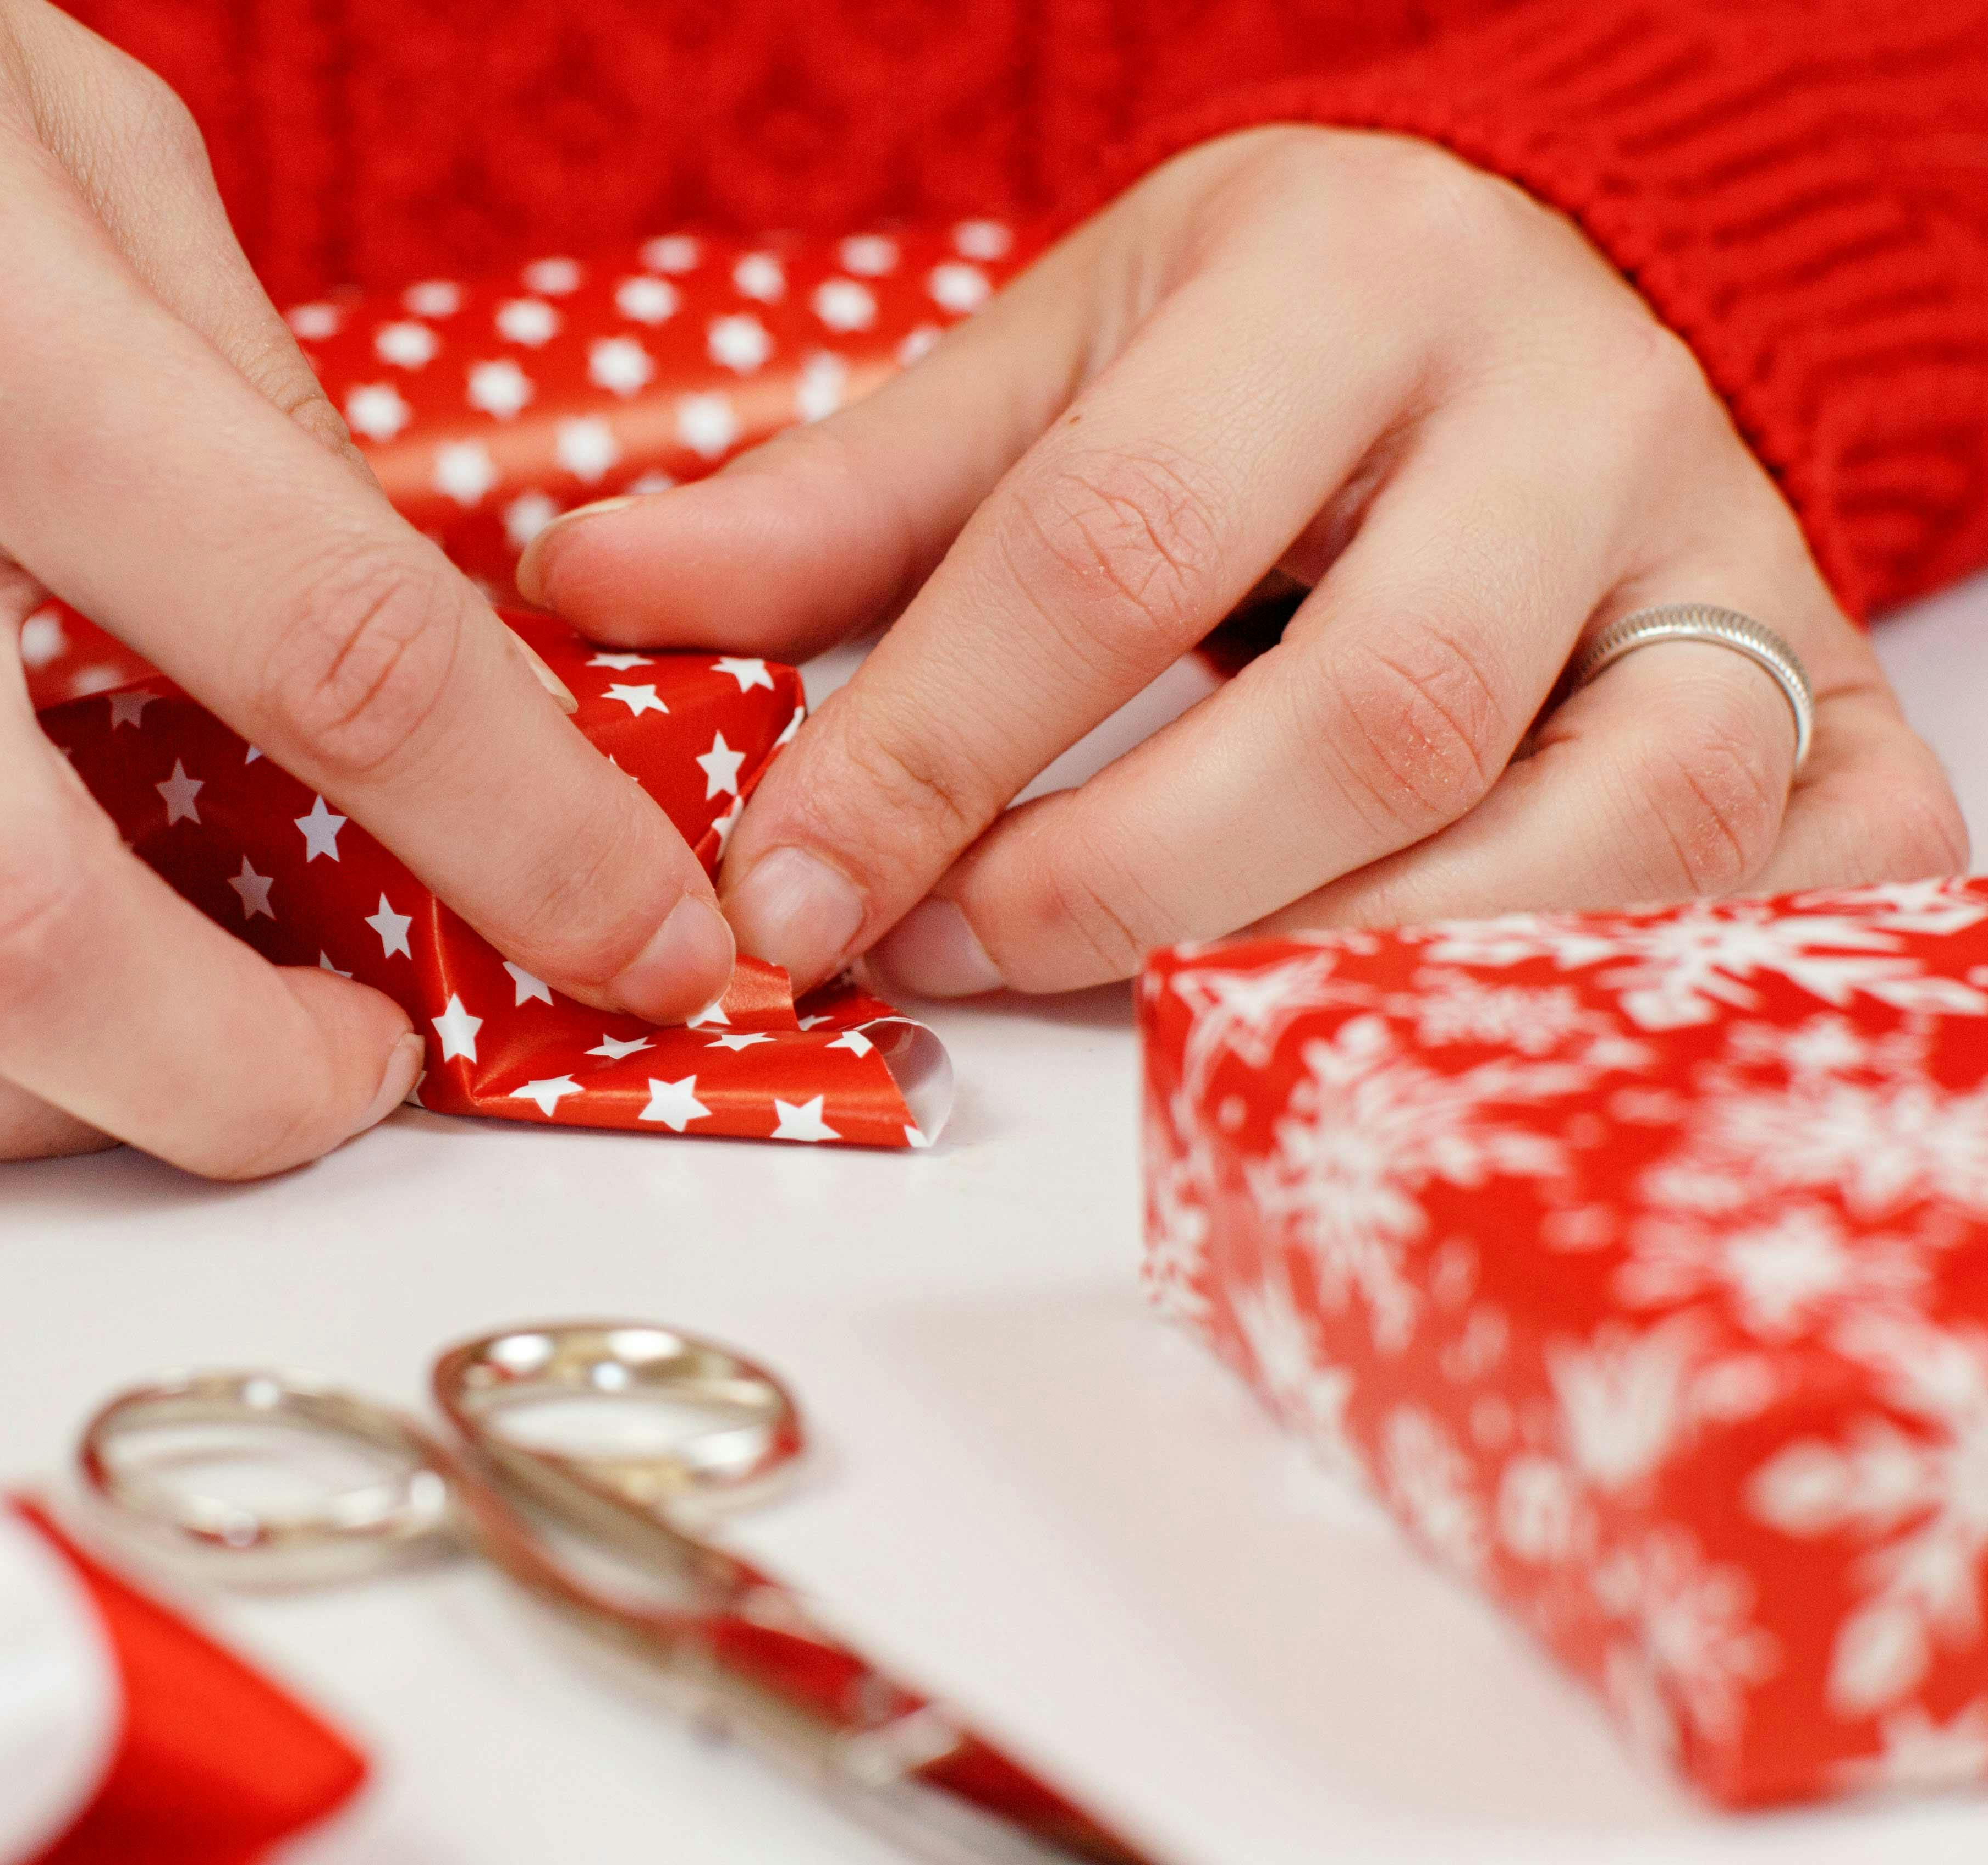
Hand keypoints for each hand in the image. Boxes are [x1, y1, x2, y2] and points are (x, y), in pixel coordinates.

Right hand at [0, 0, 733, 1171]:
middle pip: (20, 940)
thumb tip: (384, 665)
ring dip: (47, 1114)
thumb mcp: (59, 131)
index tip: (642, 947)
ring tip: (153, 1050)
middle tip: (351, 1078)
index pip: (323, 644)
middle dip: (245, 1087)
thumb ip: (240, 407)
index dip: (529, 842)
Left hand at [518, 127, 1967, 995]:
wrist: (1582, 268)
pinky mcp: (1848, 715)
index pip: (1110, 548)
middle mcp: (1574, 422)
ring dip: (1337, 967)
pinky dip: (1607, 997)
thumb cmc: (1291, 331)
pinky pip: (1790, 906)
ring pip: (1593, 834)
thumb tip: (590, 592)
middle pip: (1368, 720)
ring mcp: (1742, 578)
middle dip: (1117, 885)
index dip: (925, 748)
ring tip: (1145, 1007)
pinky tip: (1424, 1023)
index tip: (778, 888)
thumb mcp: (1061, 350)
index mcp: (1347, 288)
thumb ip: (840, 498)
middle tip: (945, 955)